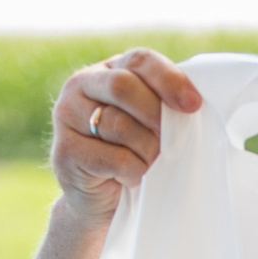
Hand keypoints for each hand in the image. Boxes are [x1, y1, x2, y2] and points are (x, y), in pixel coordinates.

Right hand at [51, 50, 203, 223]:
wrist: (98, 198)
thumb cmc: (130, 153)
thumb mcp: (147, 121)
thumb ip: (161, 103)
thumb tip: (190, 103)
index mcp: (106, 70)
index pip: (139, 60)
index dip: (169, 79)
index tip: (193, 105)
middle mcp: (79, 86)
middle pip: (122, 87)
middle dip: (155, 115)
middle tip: (171, 141)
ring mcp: (66, 117)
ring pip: (119, 125)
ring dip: (147, 150)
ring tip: (148, 163)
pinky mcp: (64, 151)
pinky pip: (114, 158)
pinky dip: (133, 172)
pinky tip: (131, 178)